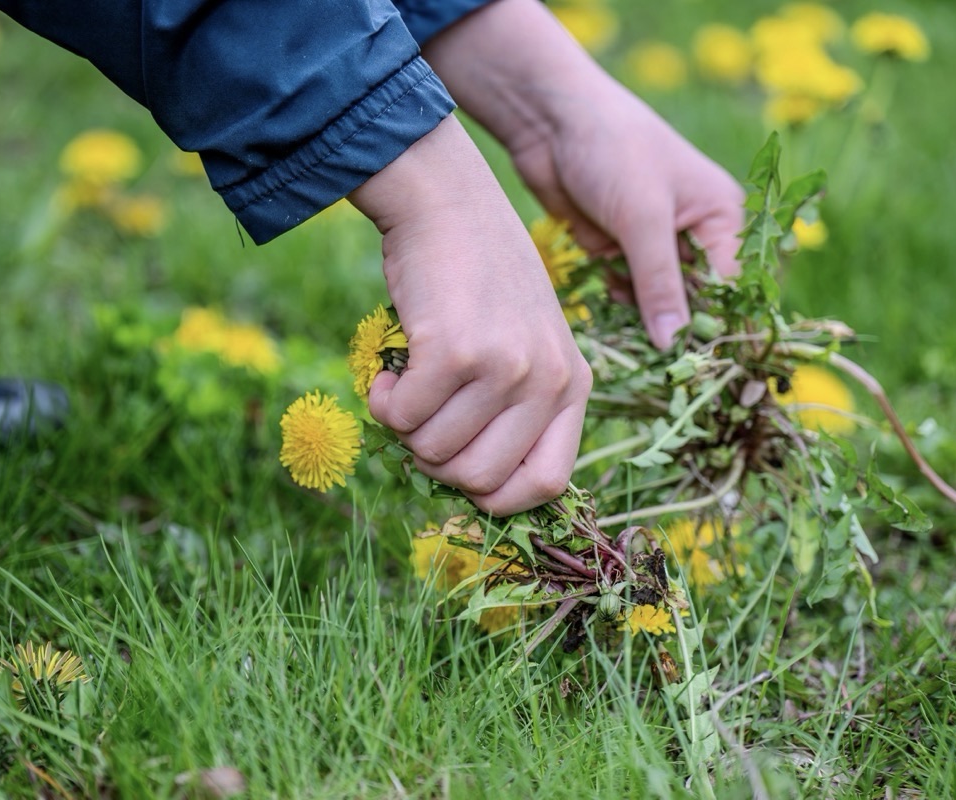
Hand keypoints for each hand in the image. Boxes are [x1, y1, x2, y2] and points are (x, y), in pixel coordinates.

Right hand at [349, 116, 591, 515]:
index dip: (498, 497)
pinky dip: (382, 402)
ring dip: (405, 427)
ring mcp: (505, 366)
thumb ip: (517, 408)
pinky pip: (401, 418)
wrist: (447, 201)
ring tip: (407, 381)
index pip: (549, 484)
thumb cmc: (477, 279)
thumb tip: (475, 489)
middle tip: (421, 419)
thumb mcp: (525, 341)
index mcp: (573, 383)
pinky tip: (387, 370)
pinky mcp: (455, 350)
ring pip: (433, 453)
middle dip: (437, 463)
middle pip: (481, 481)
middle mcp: (548, 379)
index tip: (461, 474)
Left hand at [506, 87, 745, 347]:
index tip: (698, 364)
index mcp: (721, 217)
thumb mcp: (642, 217)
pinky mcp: (618, 250)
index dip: (717, 327)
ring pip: (659, 303)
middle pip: (697, 301)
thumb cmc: (613, 149)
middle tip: (658, 359)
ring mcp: (653, 244)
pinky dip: (617, 302)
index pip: (731, 288)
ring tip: (629, 330)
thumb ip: (659, 283)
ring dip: (642, 318)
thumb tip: (673, 344)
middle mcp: (695, 234)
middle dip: (677, 327)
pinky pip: (626, 293)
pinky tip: (607, 297)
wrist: (550, 119)